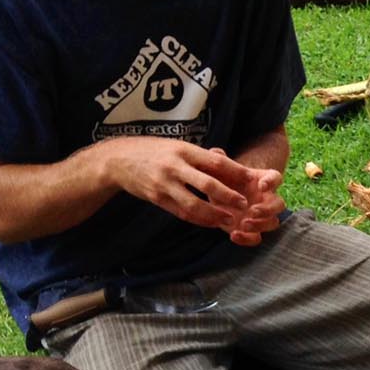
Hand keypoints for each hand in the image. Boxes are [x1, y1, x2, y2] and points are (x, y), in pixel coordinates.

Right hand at [100, 137, 271, 233]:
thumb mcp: (177, 146)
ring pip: (193, 204)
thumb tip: (227, 161)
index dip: (236, 172)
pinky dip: (197, 220)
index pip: (215, 162)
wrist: (117, 159)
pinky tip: (210, 223)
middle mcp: (175, 166)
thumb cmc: (154, 151)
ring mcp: (164, 184)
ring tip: (229, 220)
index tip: (253, 180)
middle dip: (228, 196)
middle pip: (207, 184)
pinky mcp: (156, 198)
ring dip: (214, 214)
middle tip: (244, 204)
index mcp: (184, 150)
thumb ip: (200, 156)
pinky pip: (180, 212)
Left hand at [215, 151, 283, 246]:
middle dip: (268, 209)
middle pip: (279, 204)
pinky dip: (248, 239)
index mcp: (263, 181)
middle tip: (253, 210)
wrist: (219, 195)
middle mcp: (266, 199)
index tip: (261, 185)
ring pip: (273, 222)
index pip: (276, 178)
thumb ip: (219, 160)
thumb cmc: (223, 178)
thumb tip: (215, 151)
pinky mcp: (252, 231)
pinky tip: (233, 235)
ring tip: (244, 223)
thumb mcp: (220, 169)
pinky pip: (258, 238)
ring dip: (261, 224)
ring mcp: (261, 216)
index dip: (271, 182)